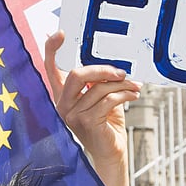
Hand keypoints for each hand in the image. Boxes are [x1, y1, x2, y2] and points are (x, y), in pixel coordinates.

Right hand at [44, 31, 139, 166]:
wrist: (111, 152)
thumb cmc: (107, 124)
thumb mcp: (102, 97)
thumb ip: (100, 81)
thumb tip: (114, 62)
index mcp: (63, 94)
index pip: (51, 68)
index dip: (52, 49)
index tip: (61, 34)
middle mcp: (63, 104)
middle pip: (76, 74)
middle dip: (102, 69)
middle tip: (122, 72)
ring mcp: (72, 114)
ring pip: (98, 88)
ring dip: (121, 85)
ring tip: (134, 87)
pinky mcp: (86, 122)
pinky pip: (108, 100)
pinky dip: (124, 96)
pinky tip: (133, 96)